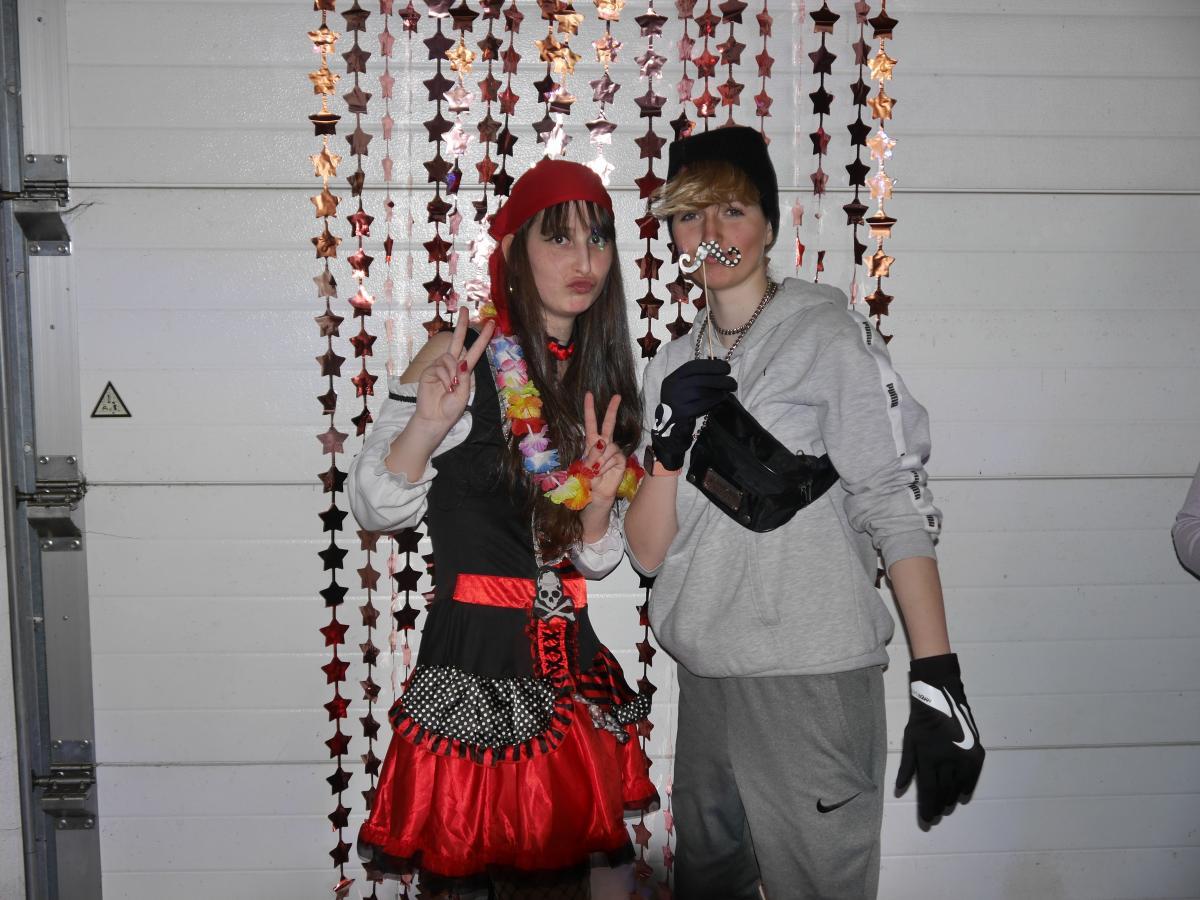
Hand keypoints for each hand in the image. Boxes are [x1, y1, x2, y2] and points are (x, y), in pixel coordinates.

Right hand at [412, 310, 494, 440]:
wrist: (435, 418)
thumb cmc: (450, 408)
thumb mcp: (464, 394)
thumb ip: (464, 377)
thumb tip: (461, 362)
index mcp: (464, 369)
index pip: (475, 350)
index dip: (483, 337)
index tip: (491, 323)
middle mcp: (452, 364)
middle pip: (457, 340)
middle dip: (461, 324)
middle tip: (464, 308)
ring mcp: (439, 366)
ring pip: (450, 358)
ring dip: (453, 373)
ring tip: (451, 388)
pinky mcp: (429, 371)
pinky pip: (440, 368)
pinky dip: (445, 379)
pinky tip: (443, 388)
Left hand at [581, 391, 623, 507]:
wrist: (596, 495)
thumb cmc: (587, 481)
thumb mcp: (583, 467)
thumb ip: (590, 456)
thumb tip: (602, 444)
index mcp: (591, 443)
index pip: (591, 423)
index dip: (590, 409)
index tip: (589, 394)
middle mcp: (604, 444)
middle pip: (608, 424)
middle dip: (612, 410)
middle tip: (617, 396)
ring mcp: (614, 451)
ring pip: (608, 448)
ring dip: (599, 460)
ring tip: (595, 471)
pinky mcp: (621, 460)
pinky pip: (614, 457)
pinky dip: (606, 466)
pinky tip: (604, 472)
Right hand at [651, 358, 736, 470]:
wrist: (669, 426)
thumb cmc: (682, 404)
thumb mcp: (684, 387)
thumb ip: (697, 378)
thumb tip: (721, 368)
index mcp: (673, 378)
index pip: (692, 366)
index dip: (711, 365)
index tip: (726, 367)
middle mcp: (672, 387)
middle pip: (699, 379)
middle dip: (719, 378)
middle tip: (733, 381)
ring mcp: (675, 400)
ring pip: (701, 391)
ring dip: (719, 389)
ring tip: (729, 390)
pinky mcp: (682, 412)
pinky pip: (702, 404)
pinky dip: (714, 400)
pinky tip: (722, 398)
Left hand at [895, 653, 984, 821]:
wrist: (941, 699)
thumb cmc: (921, 721)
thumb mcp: (909, 742)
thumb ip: (907, 767)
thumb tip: (900, 790)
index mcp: (929, 758)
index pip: (929, 791)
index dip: (928, 807)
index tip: (927, 820)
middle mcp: (948, 761)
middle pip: (945, 792)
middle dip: (939, 806)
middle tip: (936, 815)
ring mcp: (964, 757)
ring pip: (959, 787)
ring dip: (952, 799)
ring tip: (946, 807)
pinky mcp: (977, 754)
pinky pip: (973, 777)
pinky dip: (966, 787)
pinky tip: (961, 794)